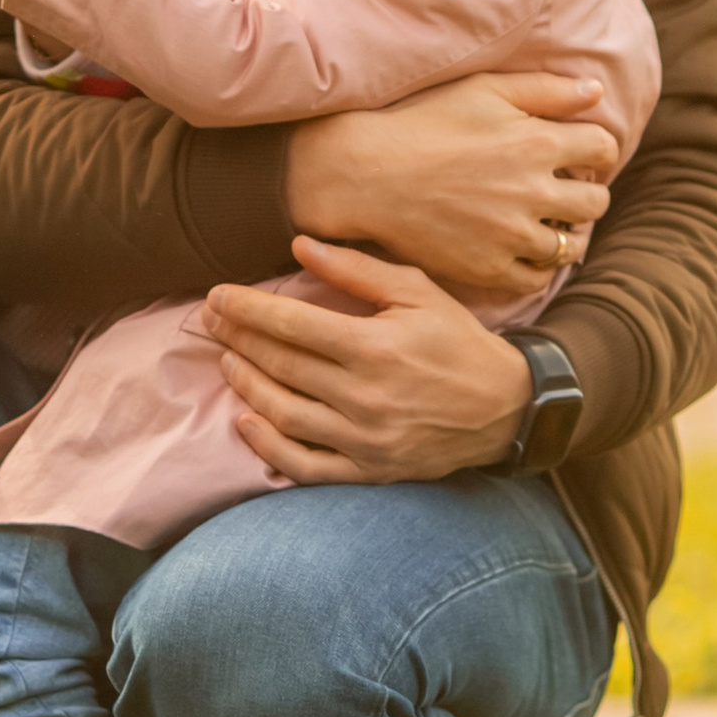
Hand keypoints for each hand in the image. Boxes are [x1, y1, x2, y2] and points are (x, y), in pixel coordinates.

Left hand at [208, 244, 530, 483]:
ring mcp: (365, 438)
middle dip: (238, 339)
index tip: (216, 296)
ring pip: (285, 414)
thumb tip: (299, 246)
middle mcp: (365, 395)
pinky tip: (247, 422)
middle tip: (210, 321)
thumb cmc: (459, 341)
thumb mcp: (418, 292)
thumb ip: (356, 270)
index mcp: (375, 346)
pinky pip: (306, 465)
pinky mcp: (369, 470)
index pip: (292, 323)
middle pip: (281, 365)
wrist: (506, 409)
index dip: (247, 308)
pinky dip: (270, 448)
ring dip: (247, 386)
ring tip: (228, 361)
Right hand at [286, 72, 615, 300]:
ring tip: (543, 221)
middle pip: (596, 202)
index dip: (594, 149)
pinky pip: (538, 277)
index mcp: (539, 143)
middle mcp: (535, 193)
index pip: (603, 149)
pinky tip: (522, 248)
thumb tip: (597, 89)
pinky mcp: (489, 268)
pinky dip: (538, 265)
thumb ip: (546, 90)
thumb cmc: (422, 123)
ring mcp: (513, 236)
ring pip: (571, 245)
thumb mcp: (484, 90)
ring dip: (565, 232)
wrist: (366, 174)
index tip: (576, 153)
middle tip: (560, 189)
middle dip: (584, 192)